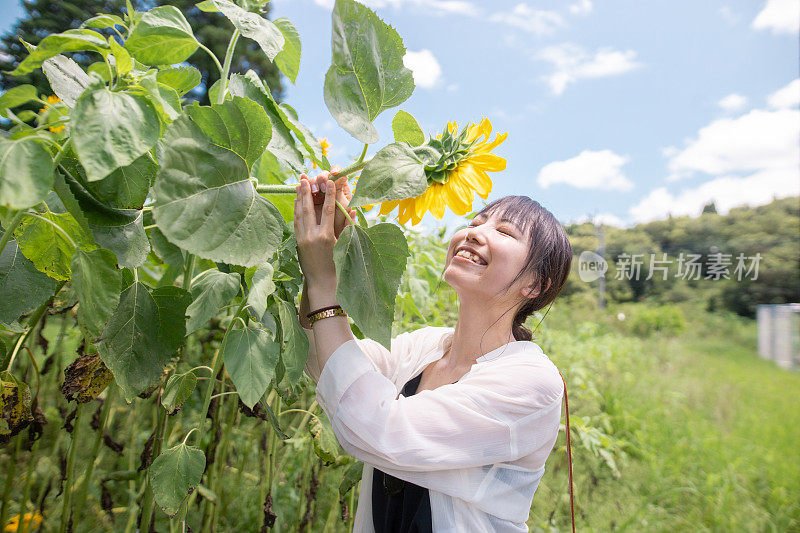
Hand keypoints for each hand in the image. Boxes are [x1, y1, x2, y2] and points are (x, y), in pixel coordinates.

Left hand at [294, 166, 354, 286]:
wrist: (322, 282)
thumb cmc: (337, 265)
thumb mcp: (344, 246)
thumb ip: (348, 227)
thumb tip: (353, 210)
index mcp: (327, 236)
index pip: (328, 210)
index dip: (329, 194)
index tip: (330, 181)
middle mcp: (312, 236)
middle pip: (309, 208)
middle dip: (307, 192)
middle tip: (305, 177)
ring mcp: (303, 239)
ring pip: (300, 214)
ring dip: (299, 198)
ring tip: (299, 185)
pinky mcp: (298, 243)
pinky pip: (296, 222)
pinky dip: (297, 210)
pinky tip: (297, 202)